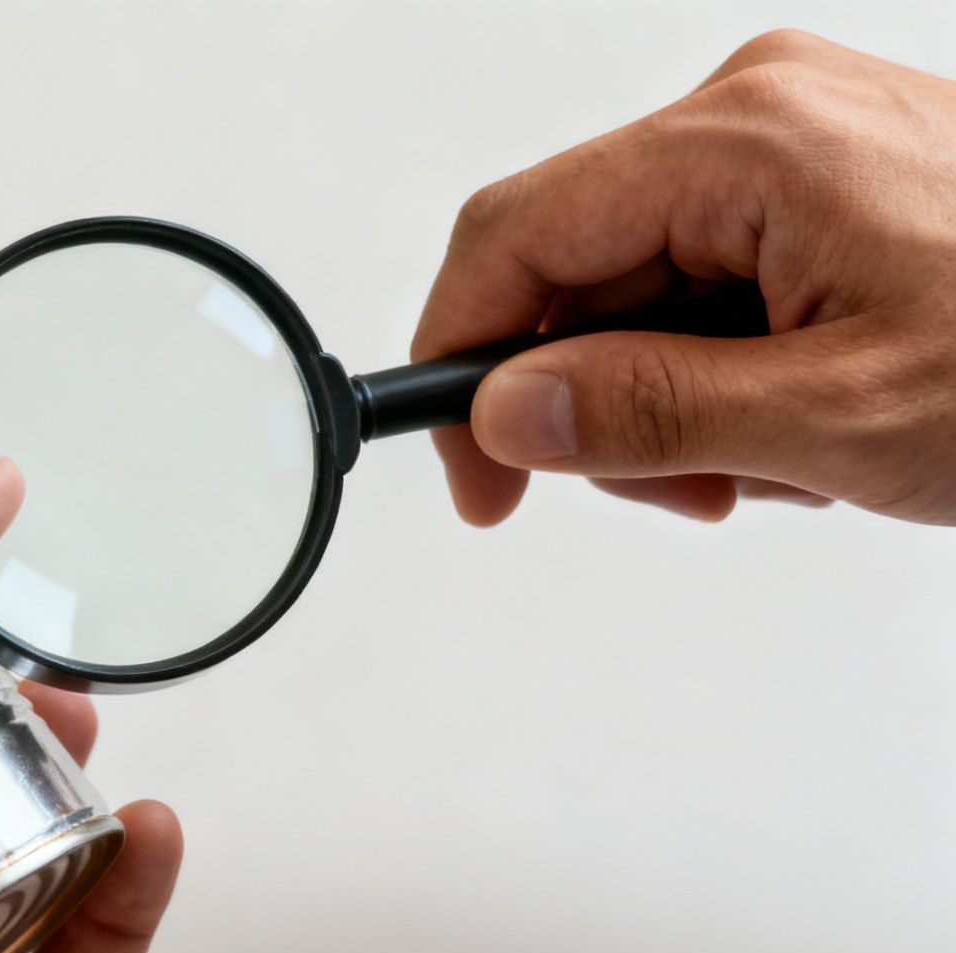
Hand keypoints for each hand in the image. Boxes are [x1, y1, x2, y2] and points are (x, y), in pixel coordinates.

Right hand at [418, 29, 955, 525]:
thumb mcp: (841, 420)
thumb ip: (650, 415)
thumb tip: (504, 415)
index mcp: (746, 142)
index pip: (514, 237)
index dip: (462, 363)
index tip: (474, 473)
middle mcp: (755, 111)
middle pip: (574, 266)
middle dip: (596, 397)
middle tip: (681, 492)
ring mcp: (792, 134)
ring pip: (638, 281)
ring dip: (671, 393)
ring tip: (778, 459)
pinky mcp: (822, 171)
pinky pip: (708, 271)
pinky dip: (726, 360)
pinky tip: (801, 409)